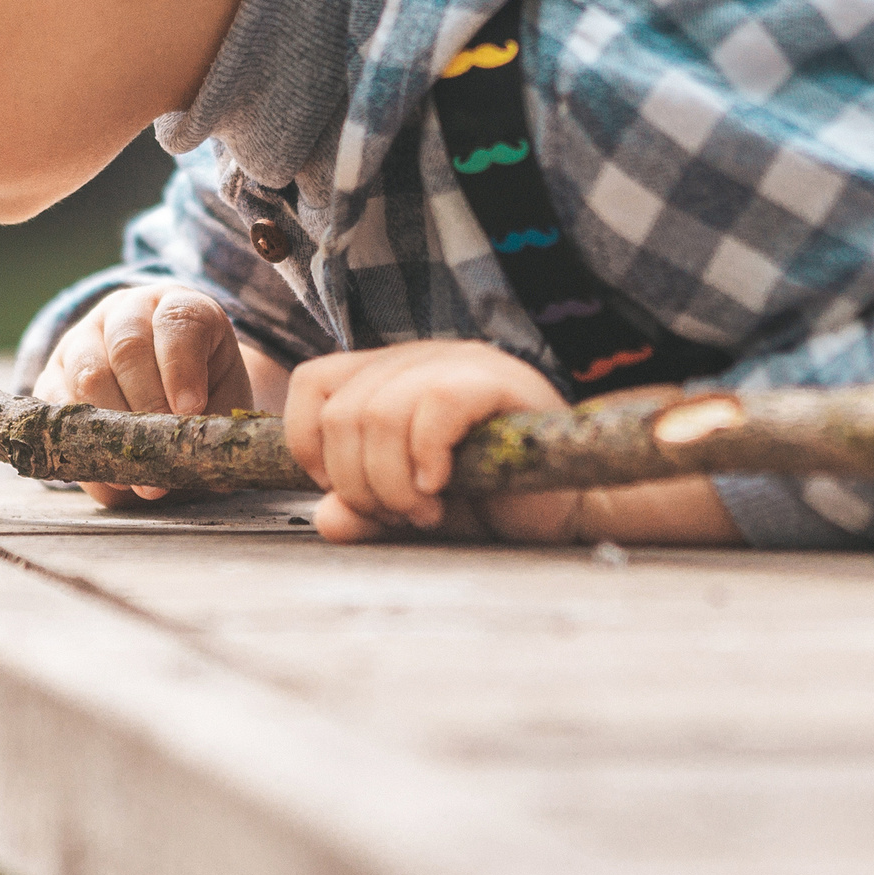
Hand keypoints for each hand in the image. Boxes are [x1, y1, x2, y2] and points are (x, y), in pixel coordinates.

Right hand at [34, 286, 254, 504]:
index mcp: (175, 305)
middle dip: (147, 402)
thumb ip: (216, 422)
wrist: (161, 389)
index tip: (192, 409)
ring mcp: (82, 340)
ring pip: (88, 375)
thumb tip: (203, 467)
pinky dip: (84, 445)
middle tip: (162, 449)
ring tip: (137, 473)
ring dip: (114, 428)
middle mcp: (125, 313)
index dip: (183, 366)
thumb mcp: (222, 394)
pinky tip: (110, 474)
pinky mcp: (52, 375)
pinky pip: (57, 408)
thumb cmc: (200, 387)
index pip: (177, 320)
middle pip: (128, 346)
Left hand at [285, 346, 748, 546]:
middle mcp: (417, 357)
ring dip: (391, 482)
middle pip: (342, 413)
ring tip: (426, 509)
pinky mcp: (495, 379)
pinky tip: (443, 485)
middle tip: (401, 513)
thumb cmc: (486, 502)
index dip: (312, 447)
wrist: (561, 508)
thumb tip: (327, 517)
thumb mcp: (406, 511)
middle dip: (359, 482)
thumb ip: (363, 511)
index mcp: (386, 375)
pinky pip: (435, 404)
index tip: (347, 492)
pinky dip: (427, 456)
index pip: (312, 384)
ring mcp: (458, 361)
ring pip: (379, 413)